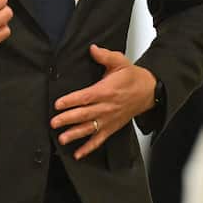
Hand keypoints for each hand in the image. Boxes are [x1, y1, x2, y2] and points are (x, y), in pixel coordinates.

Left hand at [50, 44, 157, 159]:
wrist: (148, 92)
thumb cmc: (132, 77)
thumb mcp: (120, 62)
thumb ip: (105, 56)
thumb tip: (92, 48)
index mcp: (107, 90)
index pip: (86, 97)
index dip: (71, 101)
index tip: (58, 104)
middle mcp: (107, 107)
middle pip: (85, 114)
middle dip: (68, 119)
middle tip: (54, 122)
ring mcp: (109, 119)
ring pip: (90, 128)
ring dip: (75, 134)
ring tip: (63, 139)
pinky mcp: (112, 127)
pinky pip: (99, 140)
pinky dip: (89, 148)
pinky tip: (78, 153)